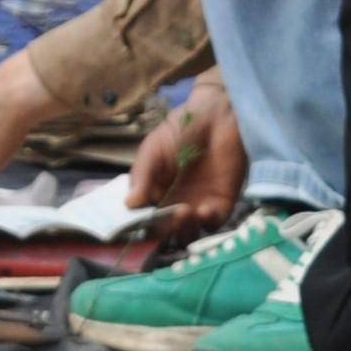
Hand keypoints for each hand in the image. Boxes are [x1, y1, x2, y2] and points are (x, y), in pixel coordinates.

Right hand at [124, 74, 247, 236]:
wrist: (216, 116)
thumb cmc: (181, 129)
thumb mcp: (153, 149)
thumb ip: (142, 176)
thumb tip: (129, 205)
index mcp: (155, 193)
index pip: (144, 218)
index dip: (141, 225)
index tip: (139, 224)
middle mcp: (174, 204)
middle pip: (165, 231)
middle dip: (163, 229)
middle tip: (165, 217)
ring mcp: (197, 206)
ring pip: (188, 234)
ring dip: (185, 230)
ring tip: (184, 212)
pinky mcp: (221, 204)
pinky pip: (213, 224)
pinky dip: (207, 222)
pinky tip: (203, 209)